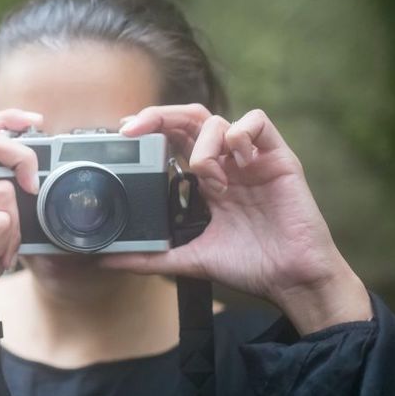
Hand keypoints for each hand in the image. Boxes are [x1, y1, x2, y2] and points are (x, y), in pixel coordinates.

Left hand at [100, 104, 371, 334]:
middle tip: (134, 128)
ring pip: (217, 120)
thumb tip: (104, 260)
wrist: (290, 279)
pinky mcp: (278, 158)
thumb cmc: (248, 266)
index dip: (149, 128)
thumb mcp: (188, 259)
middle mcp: (226, 164)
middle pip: (189, 119)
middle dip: (159, 116)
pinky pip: (258, 122)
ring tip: (206, 177)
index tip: (123, 133)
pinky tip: (236, 157)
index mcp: (205, 181)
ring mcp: (251, 159)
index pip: (173, 139)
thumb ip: (148, 258)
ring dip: (201, 143)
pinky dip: (239, 132)